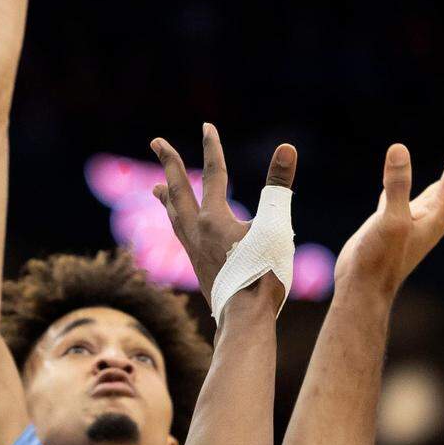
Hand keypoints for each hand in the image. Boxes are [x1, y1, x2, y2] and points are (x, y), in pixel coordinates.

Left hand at [150, 125, 296, 307]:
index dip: (212, 147)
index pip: (213, 173)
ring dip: (167, 197)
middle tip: (157, 142)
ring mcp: (194, 251)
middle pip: (179, 189)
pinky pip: (181, 236)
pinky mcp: (198, 268)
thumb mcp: (276, 226)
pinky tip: (182, 230)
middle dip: (170, 163)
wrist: (245, 318)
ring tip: (157, 188)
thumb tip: (287, 148)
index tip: (207, 127)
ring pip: (175, 216)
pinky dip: (177, 223)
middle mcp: (197, 231)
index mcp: (214, 218)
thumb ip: (279, 186)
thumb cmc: (264, 273)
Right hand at [334, 113, 443, 296]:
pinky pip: (410, 197)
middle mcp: (434, 216)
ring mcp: (416, 221)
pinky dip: (412, 184)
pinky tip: (402, 179)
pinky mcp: (396, 225)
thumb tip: (399, 148)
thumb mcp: (389, 220)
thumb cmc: (377, 262)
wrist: (363, 291)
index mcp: (438, 213)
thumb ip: (396, 186)